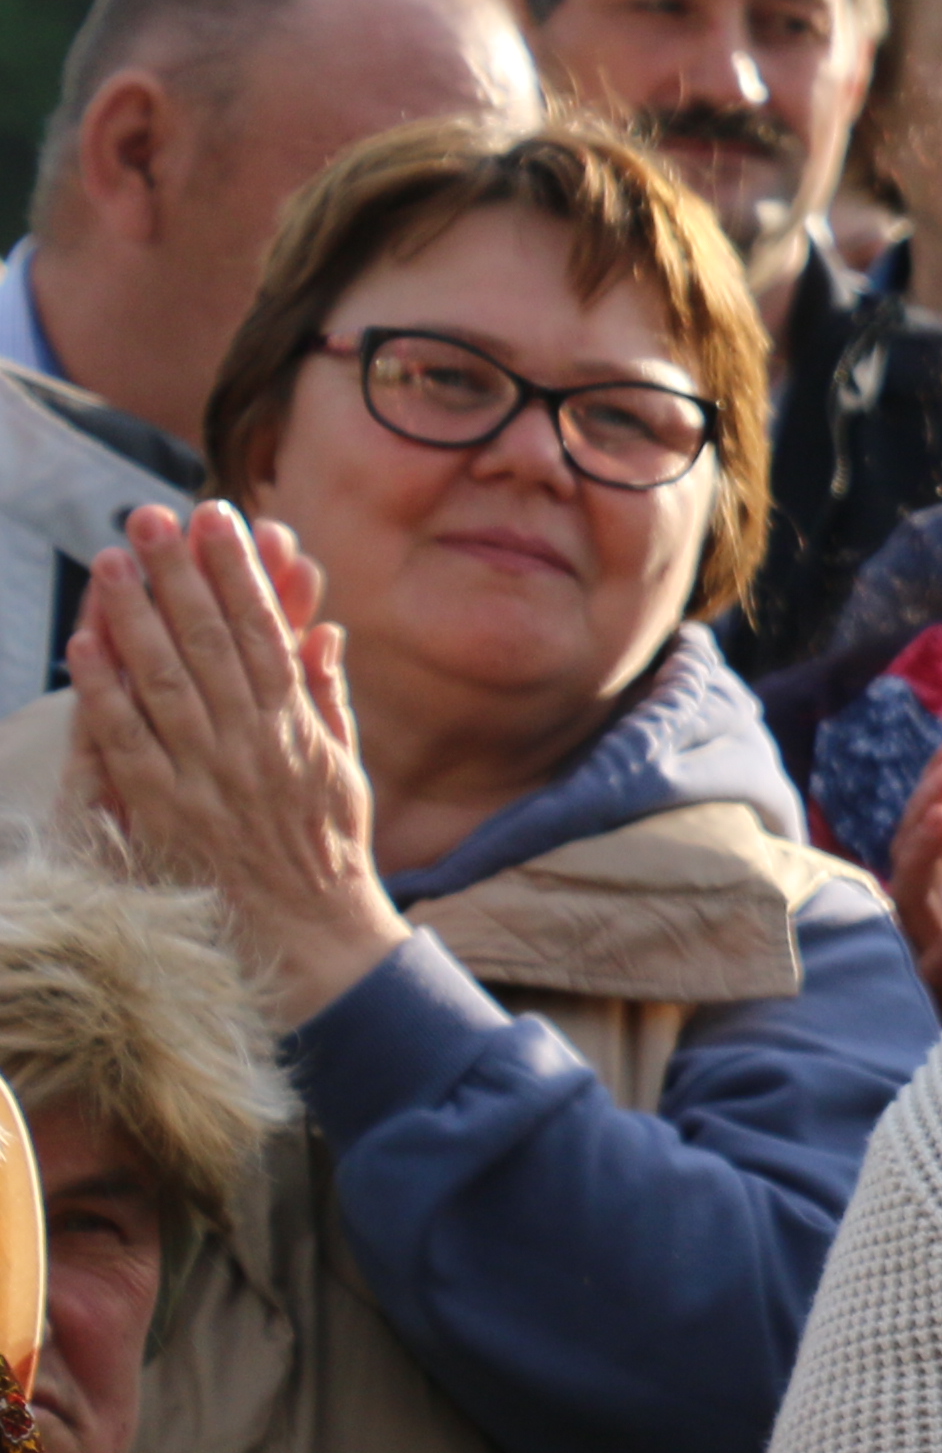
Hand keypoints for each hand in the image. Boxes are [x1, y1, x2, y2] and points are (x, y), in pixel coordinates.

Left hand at [67, 503, 404, 1028]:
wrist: (315, 936)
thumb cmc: (330, 851)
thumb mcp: (345, 767)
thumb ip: (329, 697)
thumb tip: (324, 632)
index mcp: (298, 726)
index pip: (264, 630)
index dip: (240, 571)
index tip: (222, 518)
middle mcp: (252, 741)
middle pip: (210, 641)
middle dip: (181, 572)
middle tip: (153, 516)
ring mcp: (207, 775)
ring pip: (165, 678)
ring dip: (134, 615)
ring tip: (112, 560)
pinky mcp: (167, 812)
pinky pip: (129, 741)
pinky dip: (105, 691)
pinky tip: (84, 645)